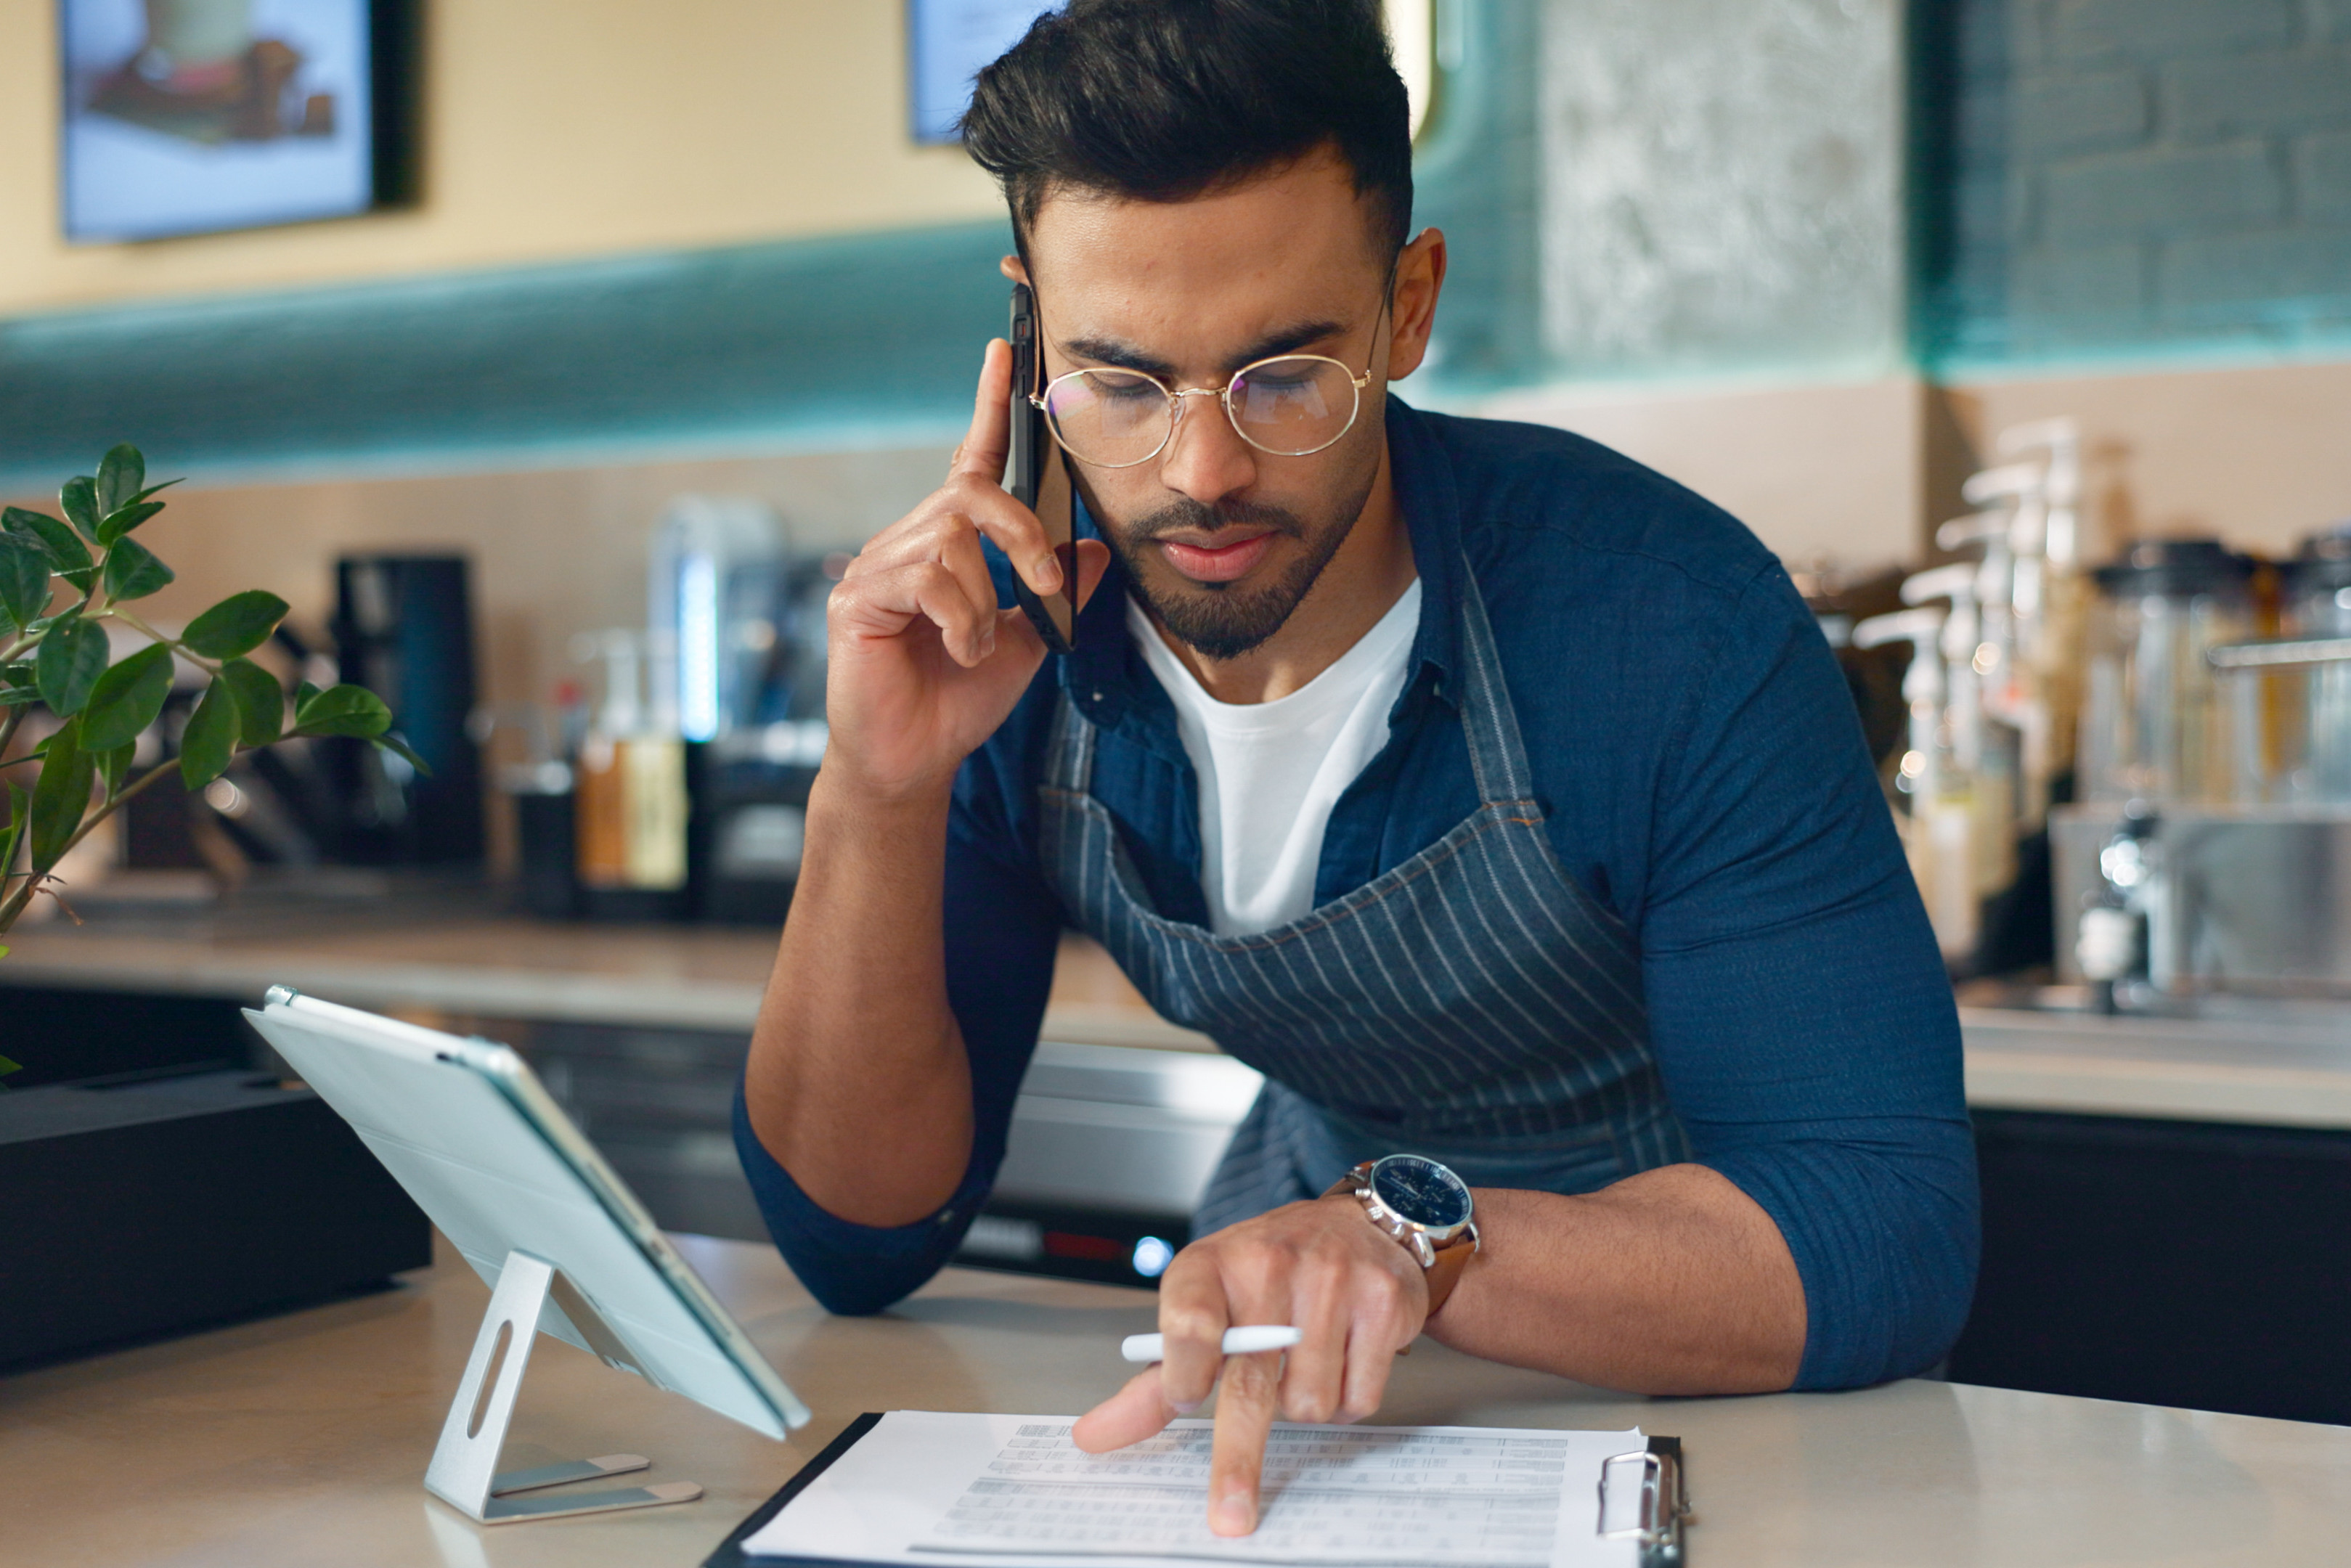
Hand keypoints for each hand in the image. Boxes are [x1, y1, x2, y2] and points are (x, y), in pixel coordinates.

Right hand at [821, 340, 1109, 801]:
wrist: (914, 760)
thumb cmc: (959, 700)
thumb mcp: (1029, 640)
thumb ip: (1057, 592)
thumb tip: (1097, 550)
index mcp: (948, 546)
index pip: (970, 462)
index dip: (986, 406)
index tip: (1004, 351)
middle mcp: (907, 543)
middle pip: (969, 492)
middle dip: (1019, 533)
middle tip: (1042, 584)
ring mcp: (876, 567)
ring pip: (950, 537)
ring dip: (984, 595)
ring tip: (976, 644)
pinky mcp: (857, 599)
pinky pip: (926, 578)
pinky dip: (959, 620)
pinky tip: (953, 651)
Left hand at [1071, 1196, 1427, 1536]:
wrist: (1358, 1225)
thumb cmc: (1267, 1274)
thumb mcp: (1202, 1306)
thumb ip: (1155, 1378)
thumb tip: (1093, 1436)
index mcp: (1210, 1265)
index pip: (1189, 1320)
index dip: (1184, 1368)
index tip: (1183, 1399)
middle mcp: (1268, 1265)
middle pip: (1250, 1385)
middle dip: (1238, 1459)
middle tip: (1230, 1515)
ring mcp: (1330, 1280)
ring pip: (1309, 1403)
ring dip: (1304, 1405)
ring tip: (1306, 1361)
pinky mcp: (1381, 1302)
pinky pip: (1357, 1397)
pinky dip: (1347, 1397)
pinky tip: (1343, 1357)